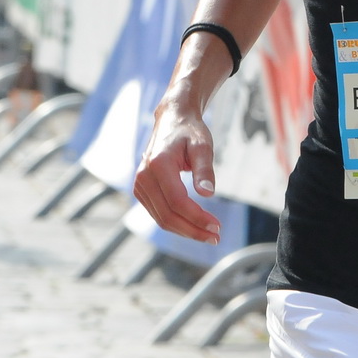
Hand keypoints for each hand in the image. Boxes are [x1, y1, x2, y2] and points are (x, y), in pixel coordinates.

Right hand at [133, 94, 222, 243]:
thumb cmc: (189, 132)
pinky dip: (176, 223)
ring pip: (161, 219)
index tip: (217, 227)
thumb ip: (204, 169)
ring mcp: (140, 185)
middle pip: (167, 215)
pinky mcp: (141, 190)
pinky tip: (194, 226)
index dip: (197, 218)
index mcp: (158, 165)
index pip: (177, 201)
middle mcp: (144, 176)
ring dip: (185, 231)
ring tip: (209, 234)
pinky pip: (158, 214)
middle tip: (216, 237)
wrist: (172, 120)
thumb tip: (207, 194)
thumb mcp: (202, 145)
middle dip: (192, 230)